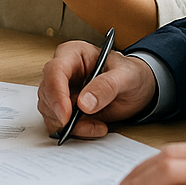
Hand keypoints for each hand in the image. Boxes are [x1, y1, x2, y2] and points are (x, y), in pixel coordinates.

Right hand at [37, 40, 157, 137]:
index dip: (56, 93)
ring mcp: (62, 90)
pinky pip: (60, 122)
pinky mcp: (66, 108)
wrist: (138, 88)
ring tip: (97, 125)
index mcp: (72, 54)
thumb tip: (84, 103)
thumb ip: (106, 86)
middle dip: (61, 113)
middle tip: (84, 125)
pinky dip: (76, 130)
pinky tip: (96, 127)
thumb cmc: (131, 74)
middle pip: (47, 93)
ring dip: (70, 124)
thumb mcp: (126, 76)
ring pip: (49, 110)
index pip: (54, 71)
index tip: (66, 115)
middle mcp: (62, 71)